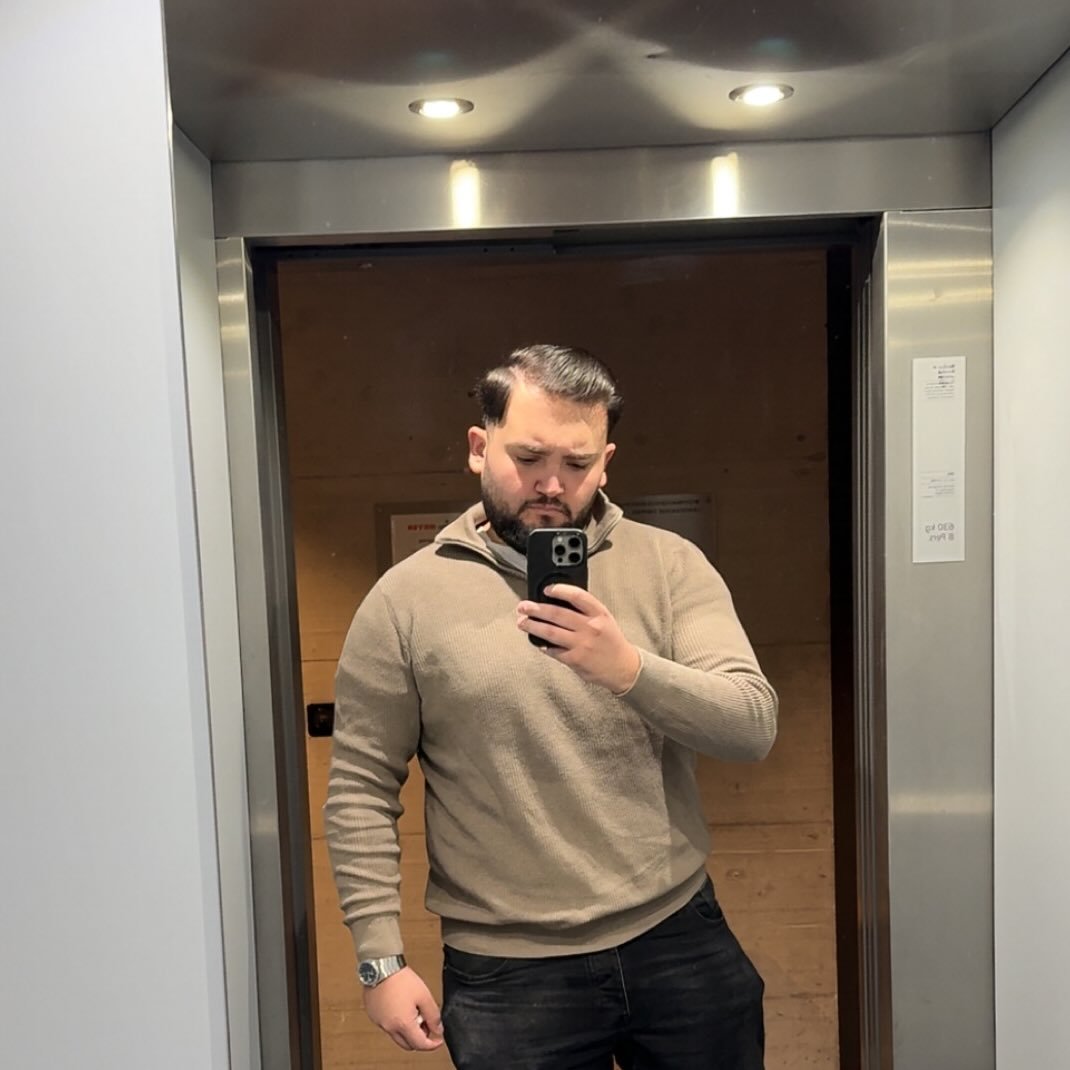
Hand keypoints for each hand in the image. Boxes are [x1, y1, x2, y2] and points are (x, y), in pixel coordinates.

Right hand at [363, 966, 443, 1051]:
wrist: (381, 967)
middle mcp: (389, 1027)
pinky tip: (402, 1008)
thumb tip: (438, 1029)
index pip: (420, 1045)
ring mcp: (380, 1022)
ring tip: (414, 1012)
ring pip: (397, 1036)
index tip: (438, 1039)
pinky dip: (397, 1023)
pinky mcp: (374, 1015)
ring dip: (408, 1031)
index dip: (432, 1044)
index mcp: (403, 1024)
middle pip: (408, 1045)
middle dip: (420, 1039)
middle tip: (427, 1025)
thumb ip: (433, 1016)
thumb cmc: (400, 979)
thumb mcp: (424, 996)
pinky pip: (387, 1026)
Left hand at [517, 584, 640, 693]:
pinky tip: (537, 642)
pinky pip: (553, 650)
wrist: (623, 667)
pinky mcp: (575, 660)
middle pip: (557, 614)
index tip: (546, 589)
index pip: (577, 596)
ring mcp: (582, 644)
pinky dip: (543, 645)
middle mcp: (590, 627)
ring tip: (522, 622)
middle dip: (536, 609)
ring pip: (550, 632)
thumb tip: (558, 602)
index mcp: (599, 613)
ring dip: (533, 626)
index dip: (560, 590)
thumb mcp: (604, 619)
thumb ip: (586, 610)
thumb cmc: (611, 641)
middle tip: (523, 606)